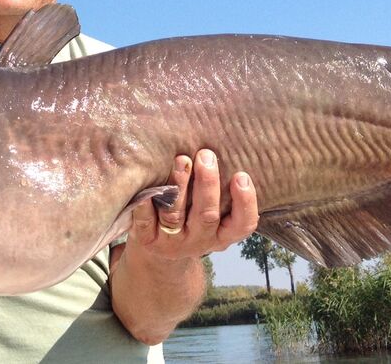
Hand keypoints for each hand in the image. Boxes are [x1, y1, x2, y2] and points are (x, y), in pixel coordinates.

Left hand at [129, 148, 258, 258]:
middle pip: (207, 215)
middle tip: (206, 155)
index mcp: (222, 234)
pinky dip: (146, 204)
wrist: (157, 250)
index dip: (245, 202)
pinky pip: (145, 221)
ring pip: (176, 215)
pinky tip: (148, 187)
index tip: (241, 175)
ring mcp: (172, 242)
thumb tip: (225, 141)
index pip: (242, 224)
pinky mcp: (147, 239)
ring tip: (182, 160)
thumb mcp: (211, 209)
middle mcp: (200, 241)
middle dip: (208, 184)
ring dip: (180, 186)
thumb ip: (219, 188)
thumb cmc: (191, 216)